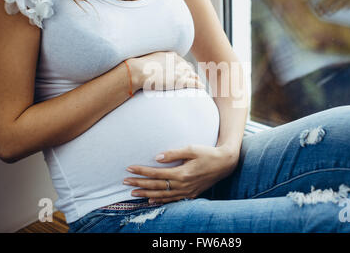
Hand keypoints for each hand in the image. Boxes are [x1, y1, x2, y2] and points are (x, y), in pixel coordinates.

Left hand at [123, 145, 239, 203]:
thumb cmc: (208, 153)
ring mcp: (186, 192)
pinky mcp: (190, 194)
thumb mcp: (191, 149)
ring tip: (133, 192)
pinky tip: (150, 200)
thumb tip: (156, 157)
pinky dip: (160, 200)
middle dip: (139, 183)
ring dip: (146, 194)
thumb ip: (173, 153)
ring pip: (162, 195)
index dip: (141, 171)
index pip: (156, 173)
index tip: (129, 168)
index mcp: (182, 173)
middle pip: (156, 186)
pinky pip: (172, 200)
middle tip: (125, 181)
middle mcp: (183, 185)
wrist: (225, 163)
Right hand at [127, 51, 205, 91]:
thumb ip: (152, 63)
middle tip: (194, 79)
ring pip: (192, 75)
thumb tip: (148, 67)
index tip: (185, 73)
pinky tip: (202, 88)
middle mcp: (177, 62)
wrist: (137, 71)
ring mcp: (179, 71)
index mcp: (170, 56)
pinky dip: (198, 85)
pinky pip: (193, 83)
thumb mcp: (147, 61)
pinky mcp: (180, 80)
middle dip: (191, 74)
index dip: (184, 68)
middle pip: (188, 68)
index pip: (181, 62)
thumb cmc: (138, 68)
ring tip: (199, 85)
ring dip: (196, 80)